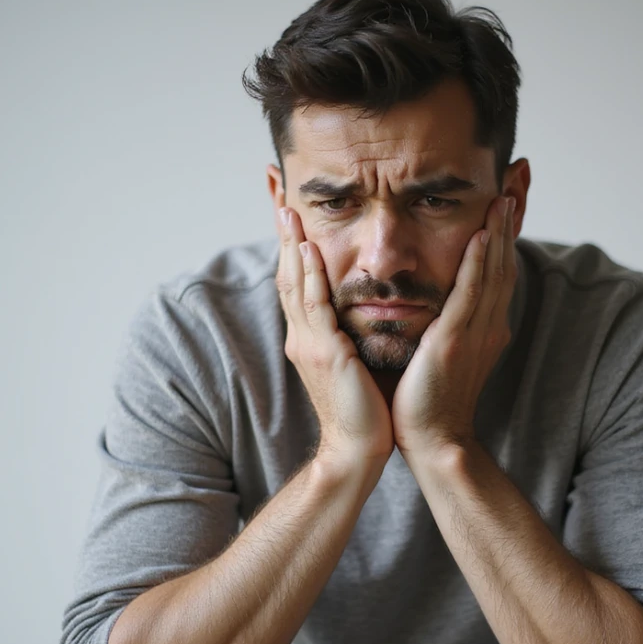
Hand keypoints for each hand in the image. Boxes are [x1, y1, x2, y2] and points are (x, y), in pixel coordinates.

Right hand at [275, 207, 394, 468]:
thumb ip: (347, 334)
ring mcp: (310, 345)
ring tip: (287, 210)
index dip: (292, 246)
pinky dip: (310, 276)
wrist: (360, 449)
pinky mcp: (325, 354)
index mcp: (310, 338)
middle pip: (287, 275)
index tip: (289, 211)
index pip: (297, 282)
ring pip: (295, 285)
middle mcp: (303, 337)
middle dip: (283, 235)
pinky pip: (315, 307)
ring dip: (292, 246)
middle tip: (278, 194)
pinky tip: (309, 251)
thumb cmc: (364, 409)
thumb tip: (357, 310)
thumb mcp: (352, 362)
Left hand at [392, 196, 516, 458]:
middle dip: (511, 219)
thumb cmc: (428, 401)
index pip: (498, 267)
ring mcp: (475, 333)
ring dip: (500, 231)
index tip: (508, 195)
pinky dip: (480, 264)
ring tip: (506, 193)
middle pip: (504, 260)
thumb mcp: (443, 353)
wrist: (432, 440)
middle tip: (518, 178)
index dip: (505, 230)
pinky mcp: (456, 342)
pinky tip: (483, 236)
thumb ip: (447, 323)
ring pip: (494, 272)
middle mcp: (488, 324)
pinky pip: (471, 295)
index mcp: (484, 325)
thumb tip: (440, 304)